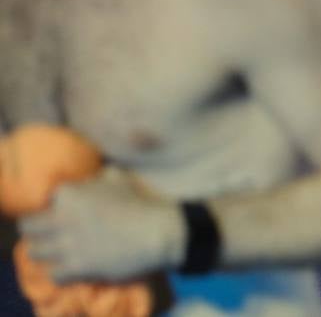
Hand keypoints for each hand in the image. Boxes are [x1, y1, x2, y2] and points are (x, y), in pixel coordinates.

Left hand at [19, 167, 182, 282]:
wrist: (161, 232)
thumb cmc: (144, 201)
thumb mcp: (120, 178)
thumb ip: (97, 178)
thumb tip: (91, 178)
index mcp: (70, 195)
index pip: (40, 202)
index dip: (50, 207)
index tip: (58, 212)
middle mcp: (62, 219)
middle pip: (28, 228)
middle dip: (37, 230)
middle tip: (51, 232)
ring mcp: (67, 245)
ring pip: (34, 252)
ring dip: (45, 251)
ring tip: (58, 250)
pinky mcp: (77, 268)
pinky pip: (53, 274)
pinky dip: (61, 272)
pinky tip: (72, 267)